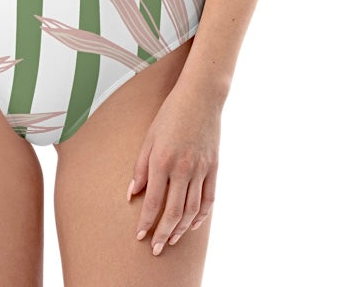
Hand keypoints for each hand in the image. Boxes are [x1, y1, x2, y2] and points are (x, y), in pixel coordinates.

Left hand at [127, 84, 219, 254]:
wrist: (200, 97)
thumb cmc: (171, 113)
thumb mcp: (149, 136)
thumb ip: (140, 167)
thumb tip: (132, 193)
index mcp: (162, 160)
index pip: (152, 201)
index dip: (146, 222)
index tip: (140, 235)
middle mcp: (182, 168)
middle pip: (173, 212)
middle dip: (163, 234)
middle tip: (156, 249)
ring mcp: (201, 169)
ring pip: (192, 210)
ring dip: (180, 229)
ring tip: (171, 240)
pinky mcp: (214, 168)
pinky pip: (209, 199)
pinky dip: (201, 216)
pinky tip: (192, 225)